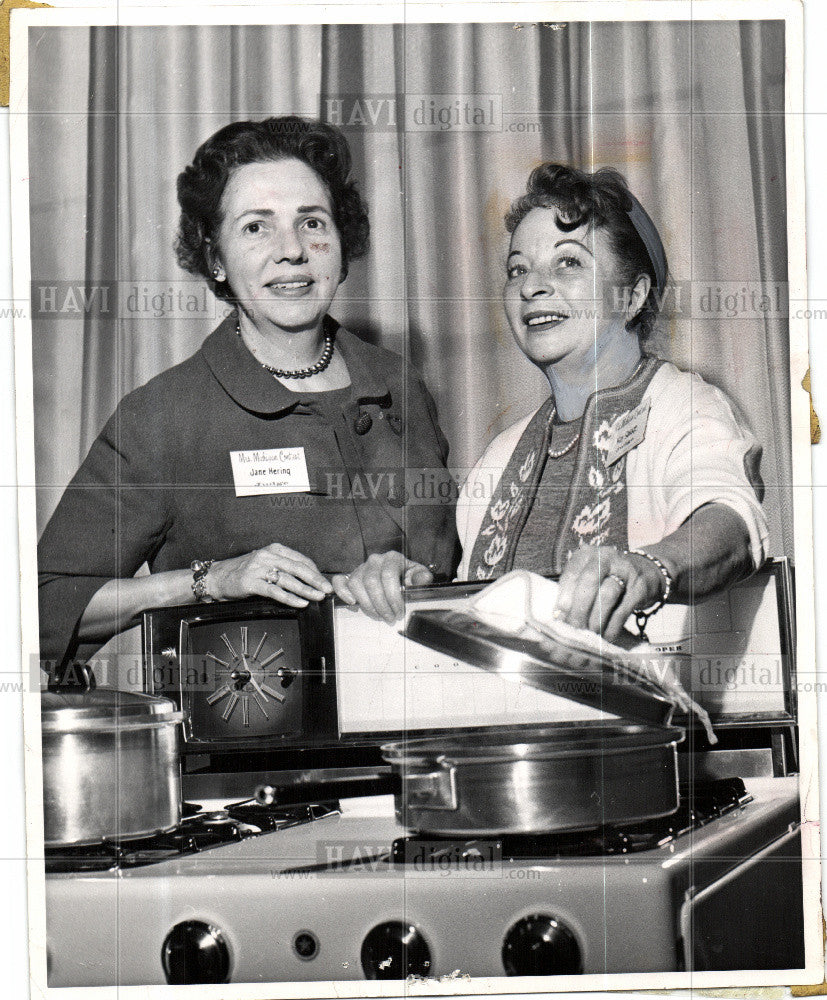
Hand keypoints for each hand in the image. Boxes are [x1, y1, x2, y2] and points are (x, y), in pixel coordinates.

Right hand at [207, 542, 332, 607]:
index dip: (315, 571)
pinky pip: (275, 591)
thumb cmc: (245, 571)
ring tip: (317, 597)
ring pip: (288, 580)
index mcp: (274, 549)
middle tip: (327, 589)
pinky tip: (300, 603)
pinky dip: (289, 598)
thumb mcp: (266, 563)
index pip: (300, 559)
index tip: (324, 582)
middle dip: (315, 580)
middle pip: (297, 568)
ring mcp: (259, 568)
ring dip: (305, 590)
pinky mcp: (251, 582)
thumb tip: (308, 579)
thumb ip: (284, 567)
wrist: (218, 577)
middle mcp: (268, 556)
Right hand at [331, 552, 433, 622]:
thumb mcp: (417, 576)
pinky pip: (340, 581)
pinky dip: (343, 592)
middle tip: (390, 618)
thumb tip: (422, 579)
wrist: (395, 574)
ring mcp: (361, 567)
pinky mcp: (350, 576)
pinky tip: (352, 603)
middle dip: (381, 605)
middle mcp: (375, 560)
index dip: (393, 597)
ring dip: (367, 604)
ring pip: (356, 585)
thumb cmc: (406, 577)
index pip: (388, 576)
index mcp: (392, 558)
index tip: (399, 612)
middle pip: (372, 583)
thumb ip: (421, 577)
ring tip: (378, 616)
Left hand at [553, 545, 665, 640]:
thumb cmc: (607, 578)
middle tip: (574, 627)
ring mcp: (626, 570)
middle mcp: (606, 557)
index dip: (564, 596)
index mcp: (587, 554)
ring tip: (590, 633)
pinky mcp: (640, 587)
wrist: (645, 572)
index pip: (572, 573)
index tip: (558, 616)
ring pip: (607, 595)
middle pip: (589, 581)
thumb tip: (559, 617)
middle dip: (579, 607)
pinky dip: (612, 626)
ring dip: (596, 618)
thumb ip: (574, 592)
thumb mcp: (589, 577)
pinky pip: (623, 609)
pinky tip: (606, 637)